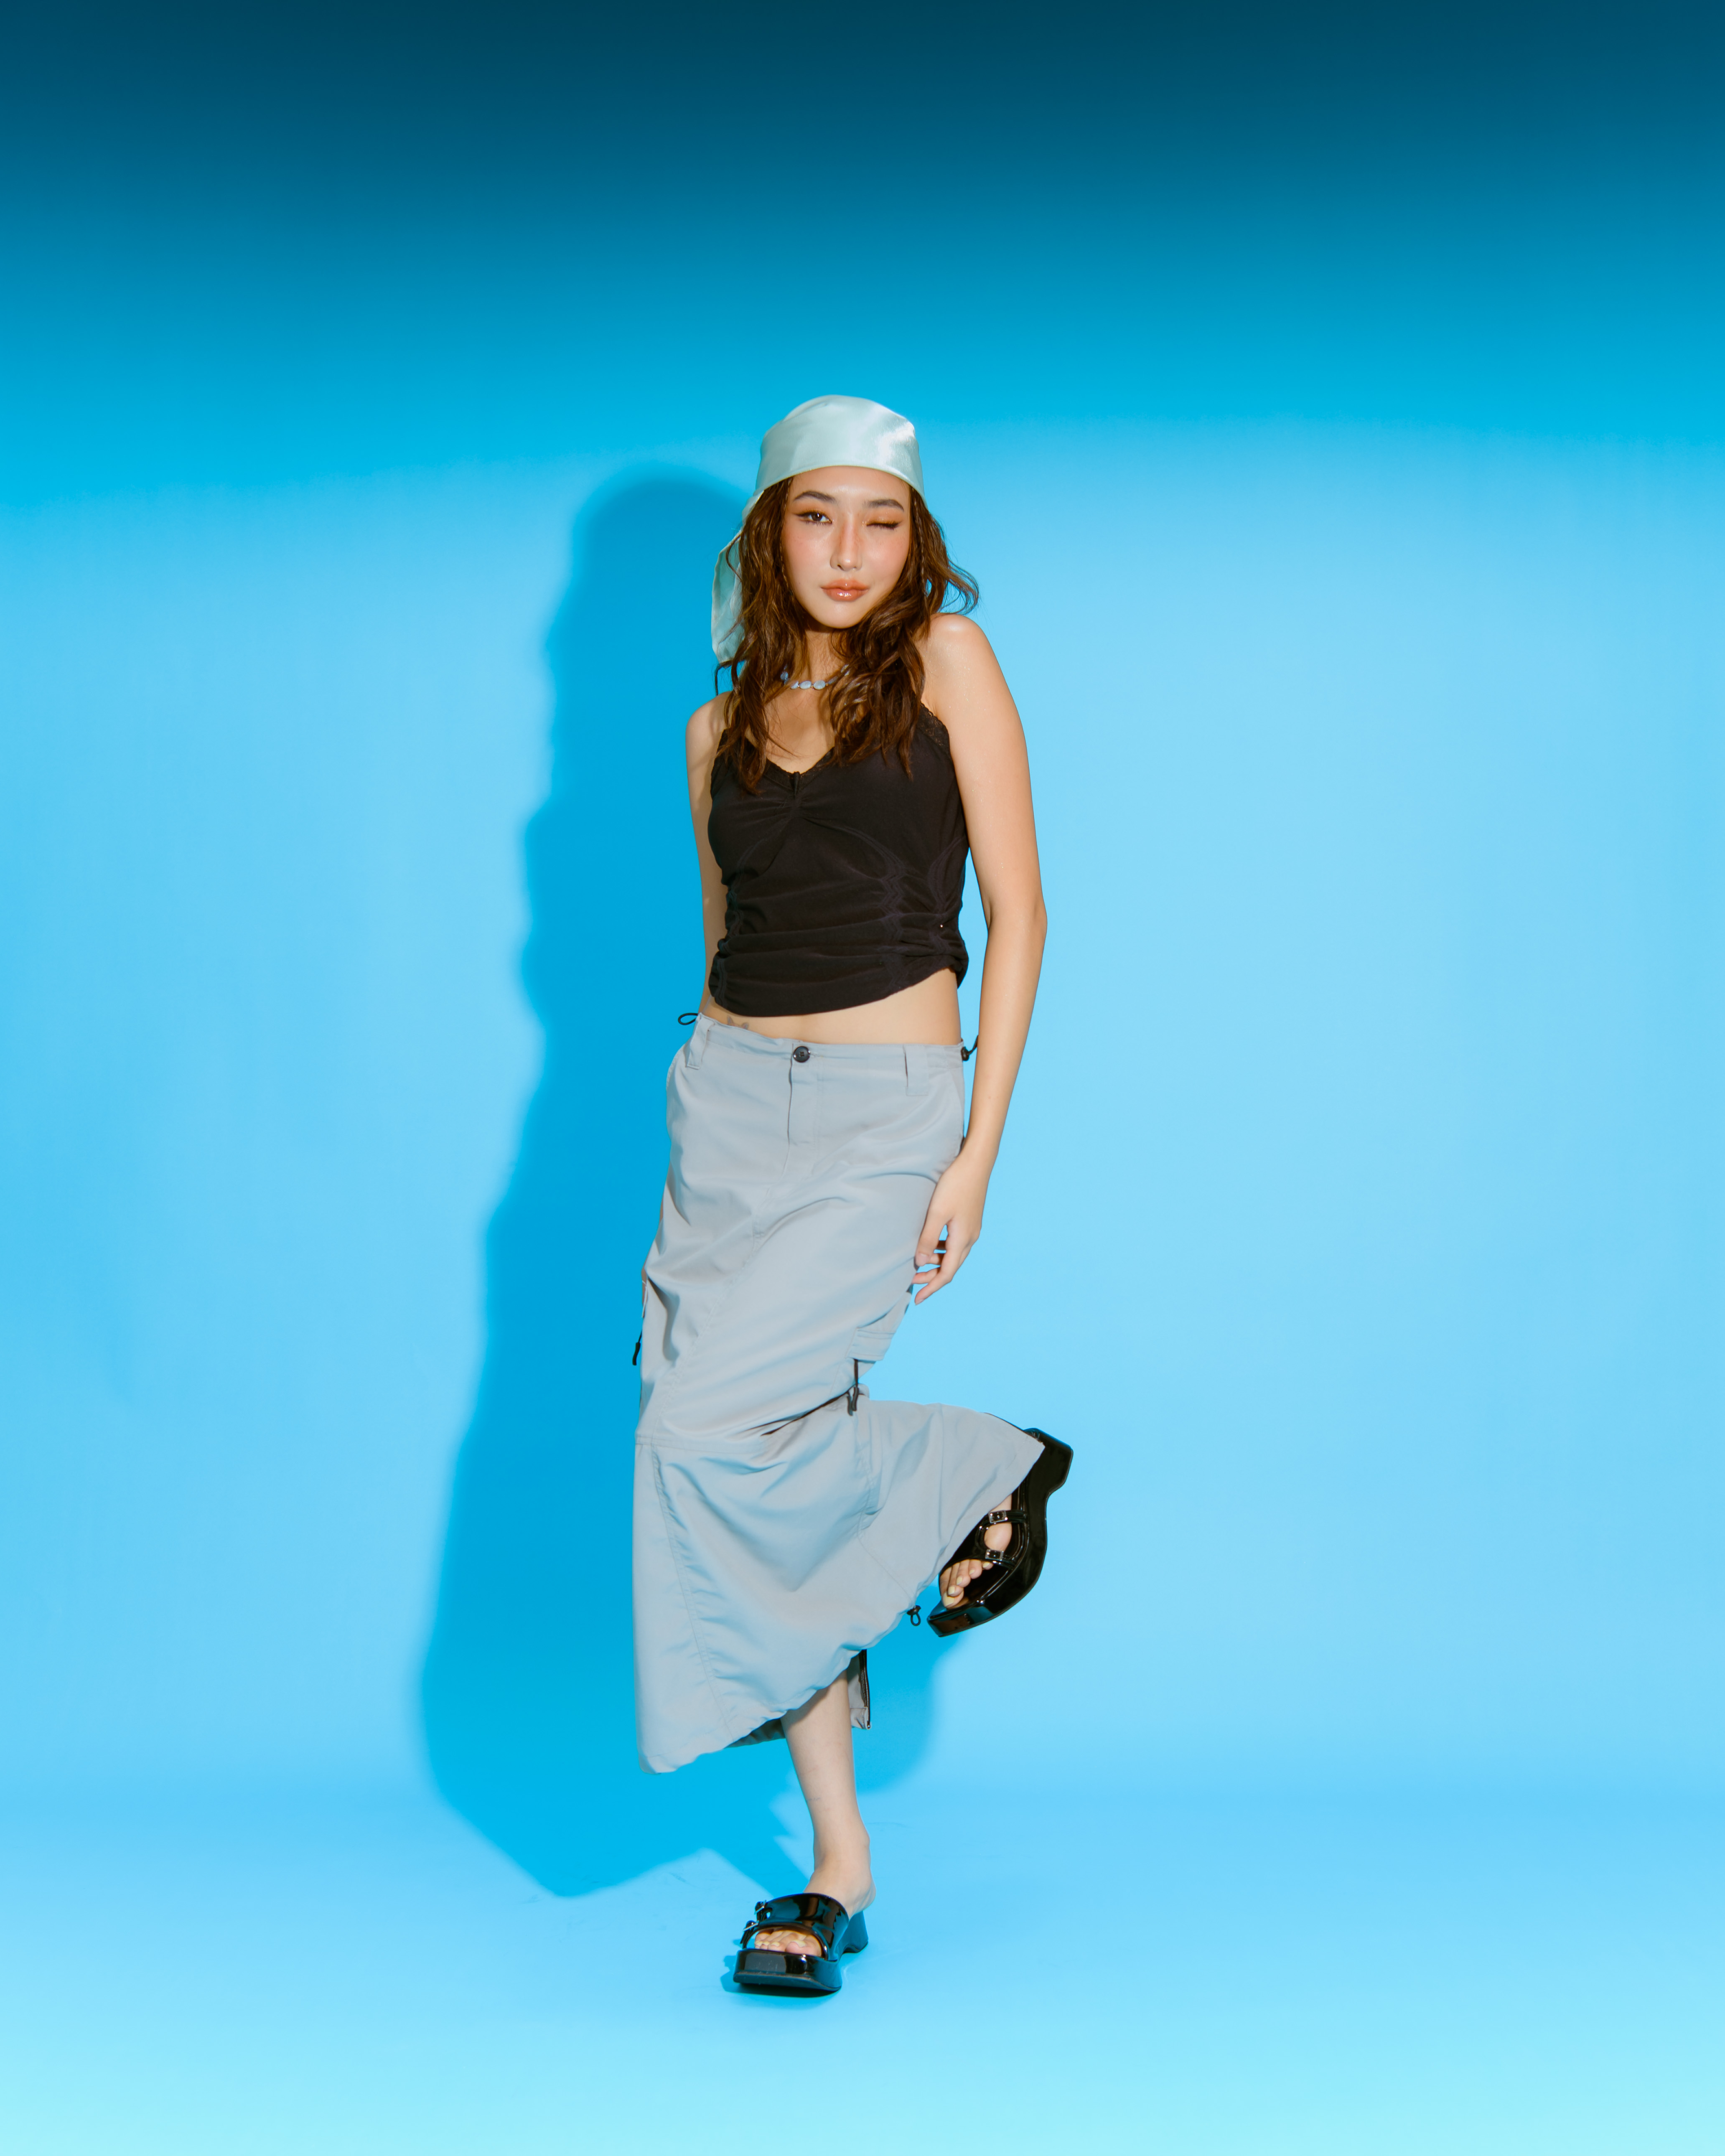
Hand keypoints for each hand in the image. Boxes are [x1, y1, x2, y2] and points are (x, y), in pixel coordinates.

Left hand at [912, 1152, 990, 1303]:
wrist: (976, 1163)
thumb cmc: (955, 1185)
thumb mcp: (937, 1213)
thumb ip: (928, 1239)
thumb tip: (920, 1262)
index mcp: (962, 1240)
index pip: (947, 1274)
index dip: (932, 1288)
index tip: (918, 1299)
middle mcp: (970, 1238)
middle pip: (951, 1267)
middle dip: (932, 1277)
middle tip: (912, 1281)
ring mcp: (972, 1229)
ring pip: (953, 1255)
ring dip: (937, 1263)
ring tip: (918, 1264)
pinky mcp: (970, 1220)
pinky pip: (955, 1243)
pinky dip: (942, 1250)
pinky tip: (931, 1244)